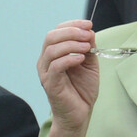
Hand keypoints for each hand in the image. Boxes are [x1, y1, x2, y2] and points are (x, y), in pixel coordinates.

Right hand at [37, 20, 99, 135]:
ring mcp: (46, 73)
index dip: (72, 25)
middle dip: (71, 32)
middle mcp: (46, 61)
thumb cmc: (83, 88)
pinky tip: (81, 59)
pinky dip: (69, 59)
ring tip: (87, 47)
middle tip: (88, 34)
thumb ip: (89, 47)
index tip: (88, 24)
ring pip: (52, 50)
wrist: (80, 113)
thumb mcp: (90, 63)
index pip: (57, 31)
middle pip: (51, 37)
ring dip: (72, 44)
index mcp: (54, 54)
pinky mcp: (50, 84)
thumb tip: (89, 31)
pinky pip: (55, 67)